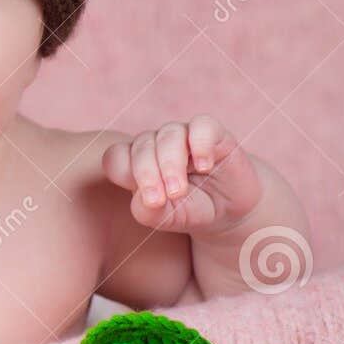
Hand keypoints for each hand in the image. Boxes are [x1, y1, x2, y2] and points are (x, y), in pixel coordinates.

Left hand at [103, 115, 263, 235]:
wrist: (228, 210)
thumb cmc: (190, 210)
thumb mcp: (169, 218)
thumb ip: (150, 212)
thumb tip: (143, 201)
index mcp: (135, 162)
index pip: (115, 157)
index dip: (126, 175)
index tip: (150, 201)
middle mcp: (156, 144)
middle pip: (141, 147)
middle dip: (148, 174)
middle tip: (162, 200)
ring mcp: (182, 135)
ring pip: (168, 135)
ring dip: (171, 163)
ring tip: (179, 191)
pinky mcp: (212, 132)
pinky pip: (201, 126)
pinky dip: (200, 145)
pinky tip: (204, 166)